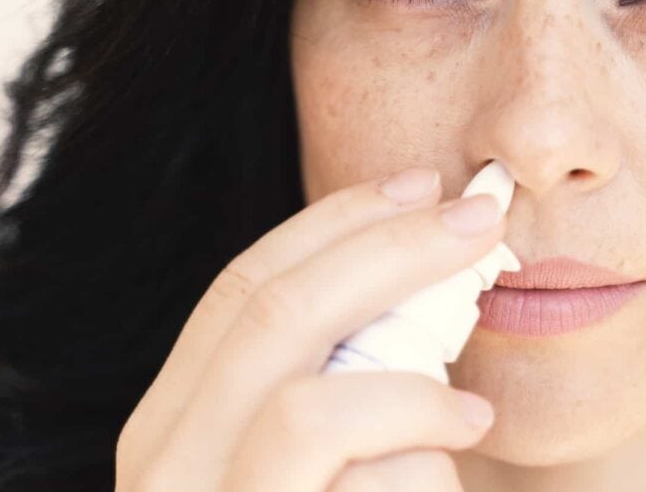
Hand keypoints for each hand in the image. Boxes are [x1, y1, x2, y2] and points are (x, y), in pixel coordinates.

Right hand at [114, 166, 505, 490]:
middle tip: (479, 215)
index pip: (243, 289)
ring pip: (293, 388)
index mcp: (181, 425)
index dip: (334, 222)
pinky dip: (410, 440)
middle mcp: (166, 466)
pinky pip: (336, 463)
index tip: (419, 181)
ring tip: (473, 377)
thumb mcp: (335, 454)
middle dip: (385, 243)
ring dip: (402, 357)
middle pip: (267, 309)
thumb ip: (347, 376)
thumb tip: (425, 273)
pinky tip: (465, 445)